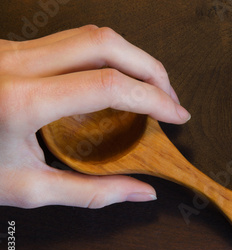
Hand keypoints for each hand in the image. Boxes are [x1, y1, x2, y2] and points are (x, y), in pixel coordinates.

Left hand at [0, 25, 190, 208]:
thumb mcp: (28, 189)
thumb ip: (92, 192)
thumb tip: (142, 192)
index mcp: (21, 103)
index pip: (109, 86)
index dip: (154, 98)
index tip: (176, 115)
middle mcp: (16, 64)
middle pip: (106, 43)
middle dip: (151, 67)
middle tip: (170, 97)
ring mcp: (12, 50)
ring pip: (91, 33)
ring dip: (132, 56)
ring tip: (151, 87)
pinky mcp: (12, 48)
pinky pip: (72, 40)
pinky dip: (107, 57)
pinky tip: (116, 80)